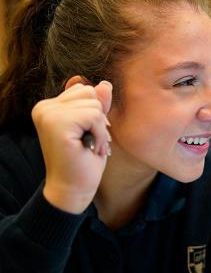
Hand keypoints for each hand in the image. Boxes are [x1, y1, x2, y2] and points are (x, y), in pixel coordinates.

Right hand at [33, 80, 112, 213]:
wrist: (73, 189)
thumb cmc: (85, 160)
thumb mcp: (96, 127)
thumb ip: (98, 105)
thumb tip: (105, 84)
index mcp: (50, 106)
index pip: (86, 90)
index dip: (96, 113)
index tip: (88, 135)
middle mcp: (43, 107)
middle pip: (90, 93)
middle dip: (99, 119)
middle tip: (90, 141)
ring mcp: (47, 114)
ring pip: (94, 104)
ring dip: (100, 129)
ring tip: (89, 146)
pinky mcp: (56, 124)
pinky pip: (94, 116)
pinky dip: (99, 134)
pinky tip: (89, 149)